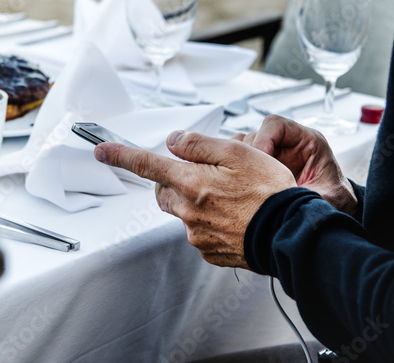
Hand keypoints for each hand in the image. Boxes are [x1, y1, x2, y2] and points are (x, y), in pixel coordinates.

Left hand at [94, 131, 295, 268]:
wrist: (291, 233)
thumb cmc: (271, 191)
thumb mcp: (238, 151)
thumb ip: (199, 144)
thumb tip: (173, 141)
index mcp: (191, 182)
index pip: (145, 164)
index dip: (121, 155)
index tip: (102, 151)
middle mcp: (188, 211)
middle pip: (162, 190)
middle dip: (172, 179)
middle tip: (204, 174)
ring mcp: (197, 235)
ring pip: (182, 211)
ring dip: (195, 200)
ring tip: (229, 196)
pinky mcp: (210, 251)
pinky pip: (199, 232)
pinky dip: (210, 221)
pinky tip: (234, 216)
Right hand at [242, 115, 357, 215]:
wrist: (333, 213)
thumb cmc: (335, 202)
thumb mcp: (323, 199)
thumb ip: (303, 195)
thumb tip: (280, 200)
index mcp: (308, 141)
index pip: (276, 125)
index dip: (262, 139)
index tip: (259, 164)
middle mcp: (289, 144)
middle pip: (256, 135)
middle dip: (250, 156)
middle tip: (251, 179)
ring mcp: (275, 155)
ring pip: (245, 147)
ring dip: (243, 165)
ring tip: (250, 185)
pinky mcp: (265, 168)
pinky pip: (244, 161)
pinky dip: (241, 171)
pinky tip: (248, 188)